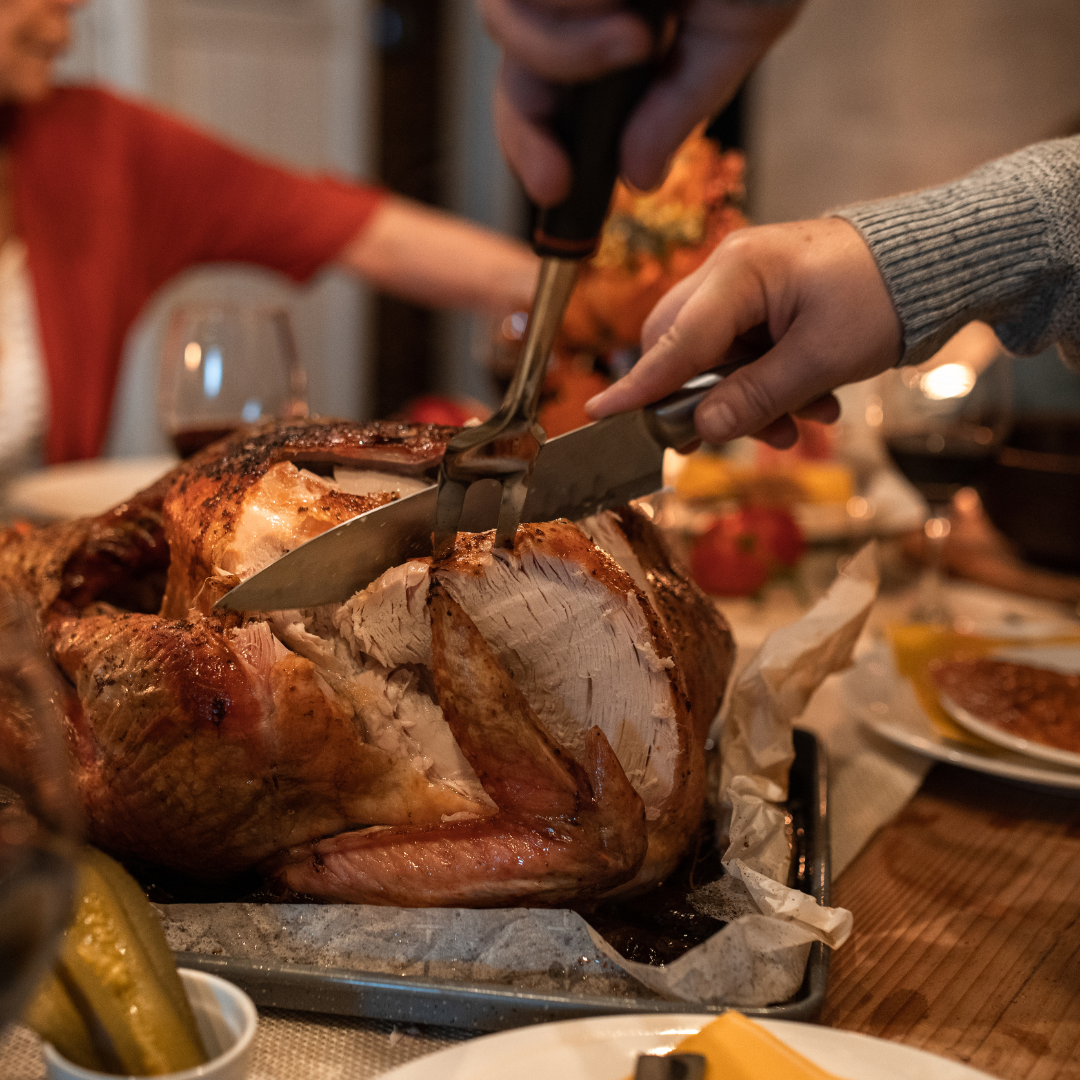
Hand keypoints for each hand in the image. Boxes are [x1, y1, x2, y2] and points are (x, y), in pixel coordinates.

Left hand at [481, 0, 802, 204]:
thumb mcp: (737, 30)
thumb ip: (680, 106)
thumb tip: (639, 179)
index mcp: (615, 21)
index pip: (547, 94)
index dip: (534, 146)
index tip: (555, 188)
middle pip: (512, 70)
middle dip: (529, 126)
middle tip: (557, 171)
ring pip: (505, 22)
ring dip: (566, 50)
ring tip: (639, 30)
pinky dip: (574, 5)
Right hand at [585, 218, 903, 447]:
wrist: (933, 263)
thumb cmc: (883, 295)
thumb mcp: (822, 358)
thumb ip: (756, 395)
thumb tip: (702, 429)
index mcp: (740, 272)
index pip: (675, 340)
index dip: (640, 384)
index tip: (599, 413)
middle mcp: (732, 273)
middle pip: (683, 348)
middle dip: (708, 399)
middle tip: (738, 434)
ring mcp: (747, 288)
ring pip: (714, 358)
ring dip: (749, 400)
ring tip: (800, 424)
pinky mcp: (764, 304)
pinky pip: (742, 353)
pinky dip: (768, 386)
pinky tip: (812, 403)